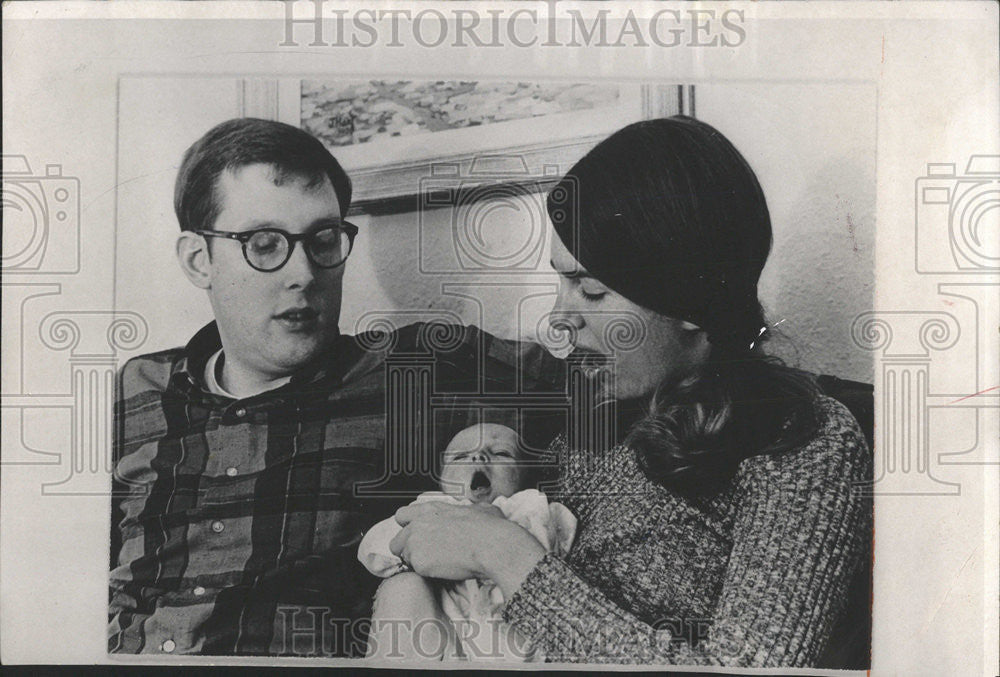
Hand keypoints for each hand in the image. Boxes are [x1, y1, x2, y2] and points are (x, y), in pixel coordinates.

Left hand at [389, 501, 545, 598]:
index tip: (418, 535)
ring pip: (405, 557)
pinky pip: (415, 571)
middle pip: (397, 541)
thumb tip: (478, 512)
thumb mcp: (481, 509)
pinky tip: (442, 570)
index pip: (402, 516)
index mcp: (431, 509)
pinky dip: (426, 573)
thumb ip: (470, 510)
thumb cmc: (490, 529)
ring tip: (438, 564)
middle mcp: (418, 524)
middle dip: (408, 549)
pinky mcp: (419, 562)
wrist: (492, 546)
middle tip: (426, 555)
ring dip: (417, 562)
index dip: (408, 527)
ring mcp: (416, 543)